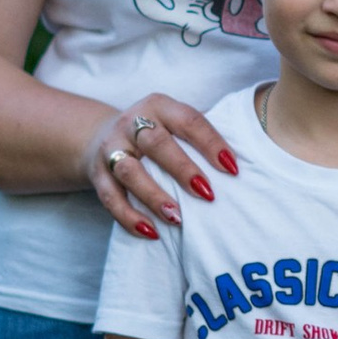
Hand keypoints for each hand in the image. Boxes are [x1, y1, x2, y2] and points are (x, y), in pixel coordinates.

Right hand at [84, 93, 236, 237]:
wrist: (100, 137)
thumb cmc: (156, 135)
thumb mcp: (174, 123)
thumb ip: (199, 138)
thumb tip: (239, 170)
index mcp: (159, 106)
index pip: (189, 120)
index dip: (212, 143)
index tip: (233, 168)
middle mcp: (132, 123)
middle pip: (156, 143)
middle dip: (183, 169)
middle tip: (208, 194)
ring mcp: (111, 148)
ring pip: (130, 172)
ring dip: (154, 196)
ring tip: (178, 217)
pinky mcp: (97, 174)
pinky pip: (111, 198)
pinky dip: (130, 217)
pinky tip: (152, 232)